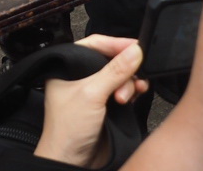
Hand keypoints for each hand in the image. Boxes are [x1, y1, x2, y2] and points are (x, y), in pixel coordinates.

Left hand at [35, 36, 147, 168]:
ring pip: (119, 76)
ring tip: (127, 95)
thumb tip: (134, 51)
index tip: (136, 46)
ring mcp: (93, 92)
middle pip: (110, 60)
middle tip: (131, 79)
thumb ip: (114, 71)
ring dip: (129, 83)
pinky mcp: (105, 106)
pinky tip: (136, 95)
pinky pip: (123, 91)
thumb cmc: (66, 129)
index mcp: (67, 66)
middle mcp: (80, 76)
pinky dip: (131, 91)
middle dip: (125, 69)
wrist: (70, 161)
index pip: (95, 44)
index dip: (116, 44)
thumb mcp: (91, 94)